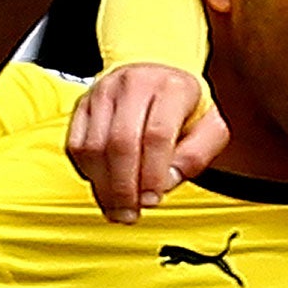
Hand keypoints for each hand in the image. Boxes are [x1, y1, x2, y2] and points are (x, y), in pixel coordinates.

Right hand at [67, 64, 229, 222]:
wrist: (155, 74)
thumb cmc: (183, 106)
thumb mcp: (210, 127)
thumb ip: (198, 155)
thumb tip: (167, 179)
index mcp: (171, 87)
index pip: (157, 135)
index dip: (152, 174)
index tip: (152, 199)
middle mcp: (134, 84)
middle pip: (121, 143)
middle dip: (124, 187)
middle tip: (130, 213)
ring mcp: (104, 92)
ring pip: (94, 147)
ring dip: (104, 186)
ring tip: (117, 208)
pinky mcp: (83, 104)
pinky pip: (77, 145)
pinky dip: (88, 173)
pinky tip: (104, 186)